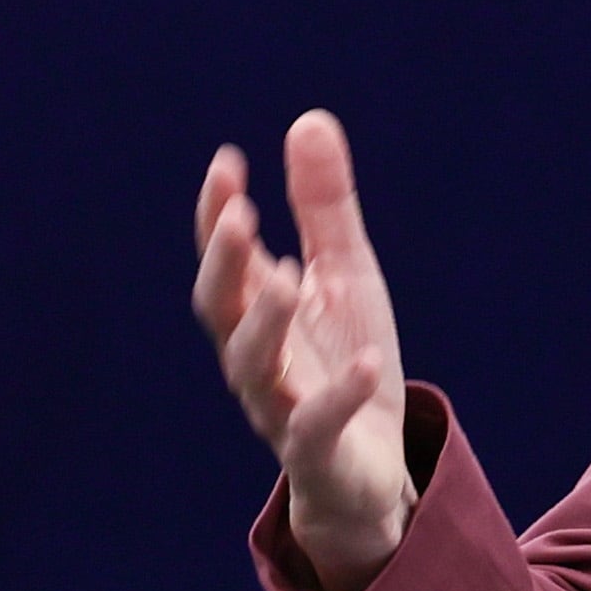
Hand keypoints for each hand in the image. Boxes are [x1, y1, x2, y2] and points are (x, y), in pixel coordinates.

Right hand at [193, 111, 413, 590]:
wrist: (372, 470)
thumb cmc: (345, 364)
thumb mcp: (345, 277)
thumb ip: (323, 208)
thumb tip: (308, 120)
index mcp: (258, 313)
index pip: (226, 259)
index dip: (218, 214)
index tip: (227, 163)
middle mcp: (256, 359)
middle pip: (221, 310)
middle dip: (225, 263)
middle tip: (239, 216)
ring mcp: (280, 408)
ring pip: (252, 369)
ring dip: (264, 323)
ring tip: (288, 279)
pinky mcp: (317, 454)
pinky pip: (317, 428)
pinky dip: (338, 395)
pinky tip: (369, 362)